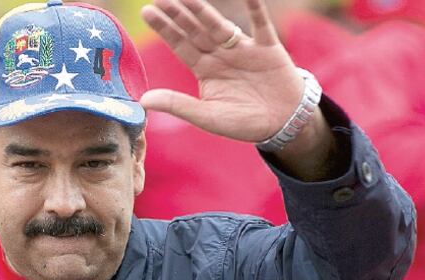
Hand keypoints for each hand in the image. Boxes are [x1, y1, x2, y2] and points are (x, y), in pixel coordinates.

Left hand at [140, 0, 303, 143]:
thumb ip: (177, 105)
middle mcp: (221, 55)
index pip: (180, 45)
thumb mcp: (206, 116)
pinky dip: (256, 9)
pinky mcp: (268, 49)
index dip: (165, 29)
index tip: (147, 12)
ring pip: (220, 25)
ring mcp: (244, 49)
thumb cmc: (243, 122)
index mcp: (205, 70)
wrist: (281, 124)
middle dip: (178, 14)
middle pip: (195, 30)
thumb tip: (143, 100)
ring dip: (204, 10)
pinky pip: (261, 25)